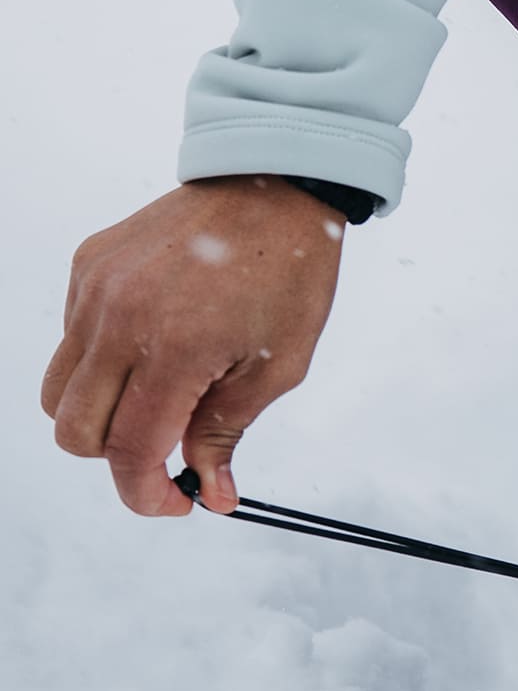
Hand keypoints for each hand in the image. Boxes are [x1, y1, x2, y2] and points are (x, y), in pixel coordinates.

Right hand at [41, 176, 345, 517]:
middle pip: (74, 432)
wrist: (272, 186)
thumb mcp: (277, 367)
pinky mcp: (86, 267)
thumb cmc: (287, 275)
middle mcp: (119, 320)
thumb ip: (227, 433)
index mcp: (173, 349)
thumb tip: (209, 493)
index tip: (173, 504)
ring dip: (100, 414)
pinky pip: (72, 339)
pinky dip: (100, 362)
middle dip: (115, 459)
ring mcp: (94, 291)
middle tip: (166, 453)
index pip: (128, 451)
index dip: (143, 494)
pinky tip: (153, 344)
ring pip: (58, 390)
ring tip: (158, 399)